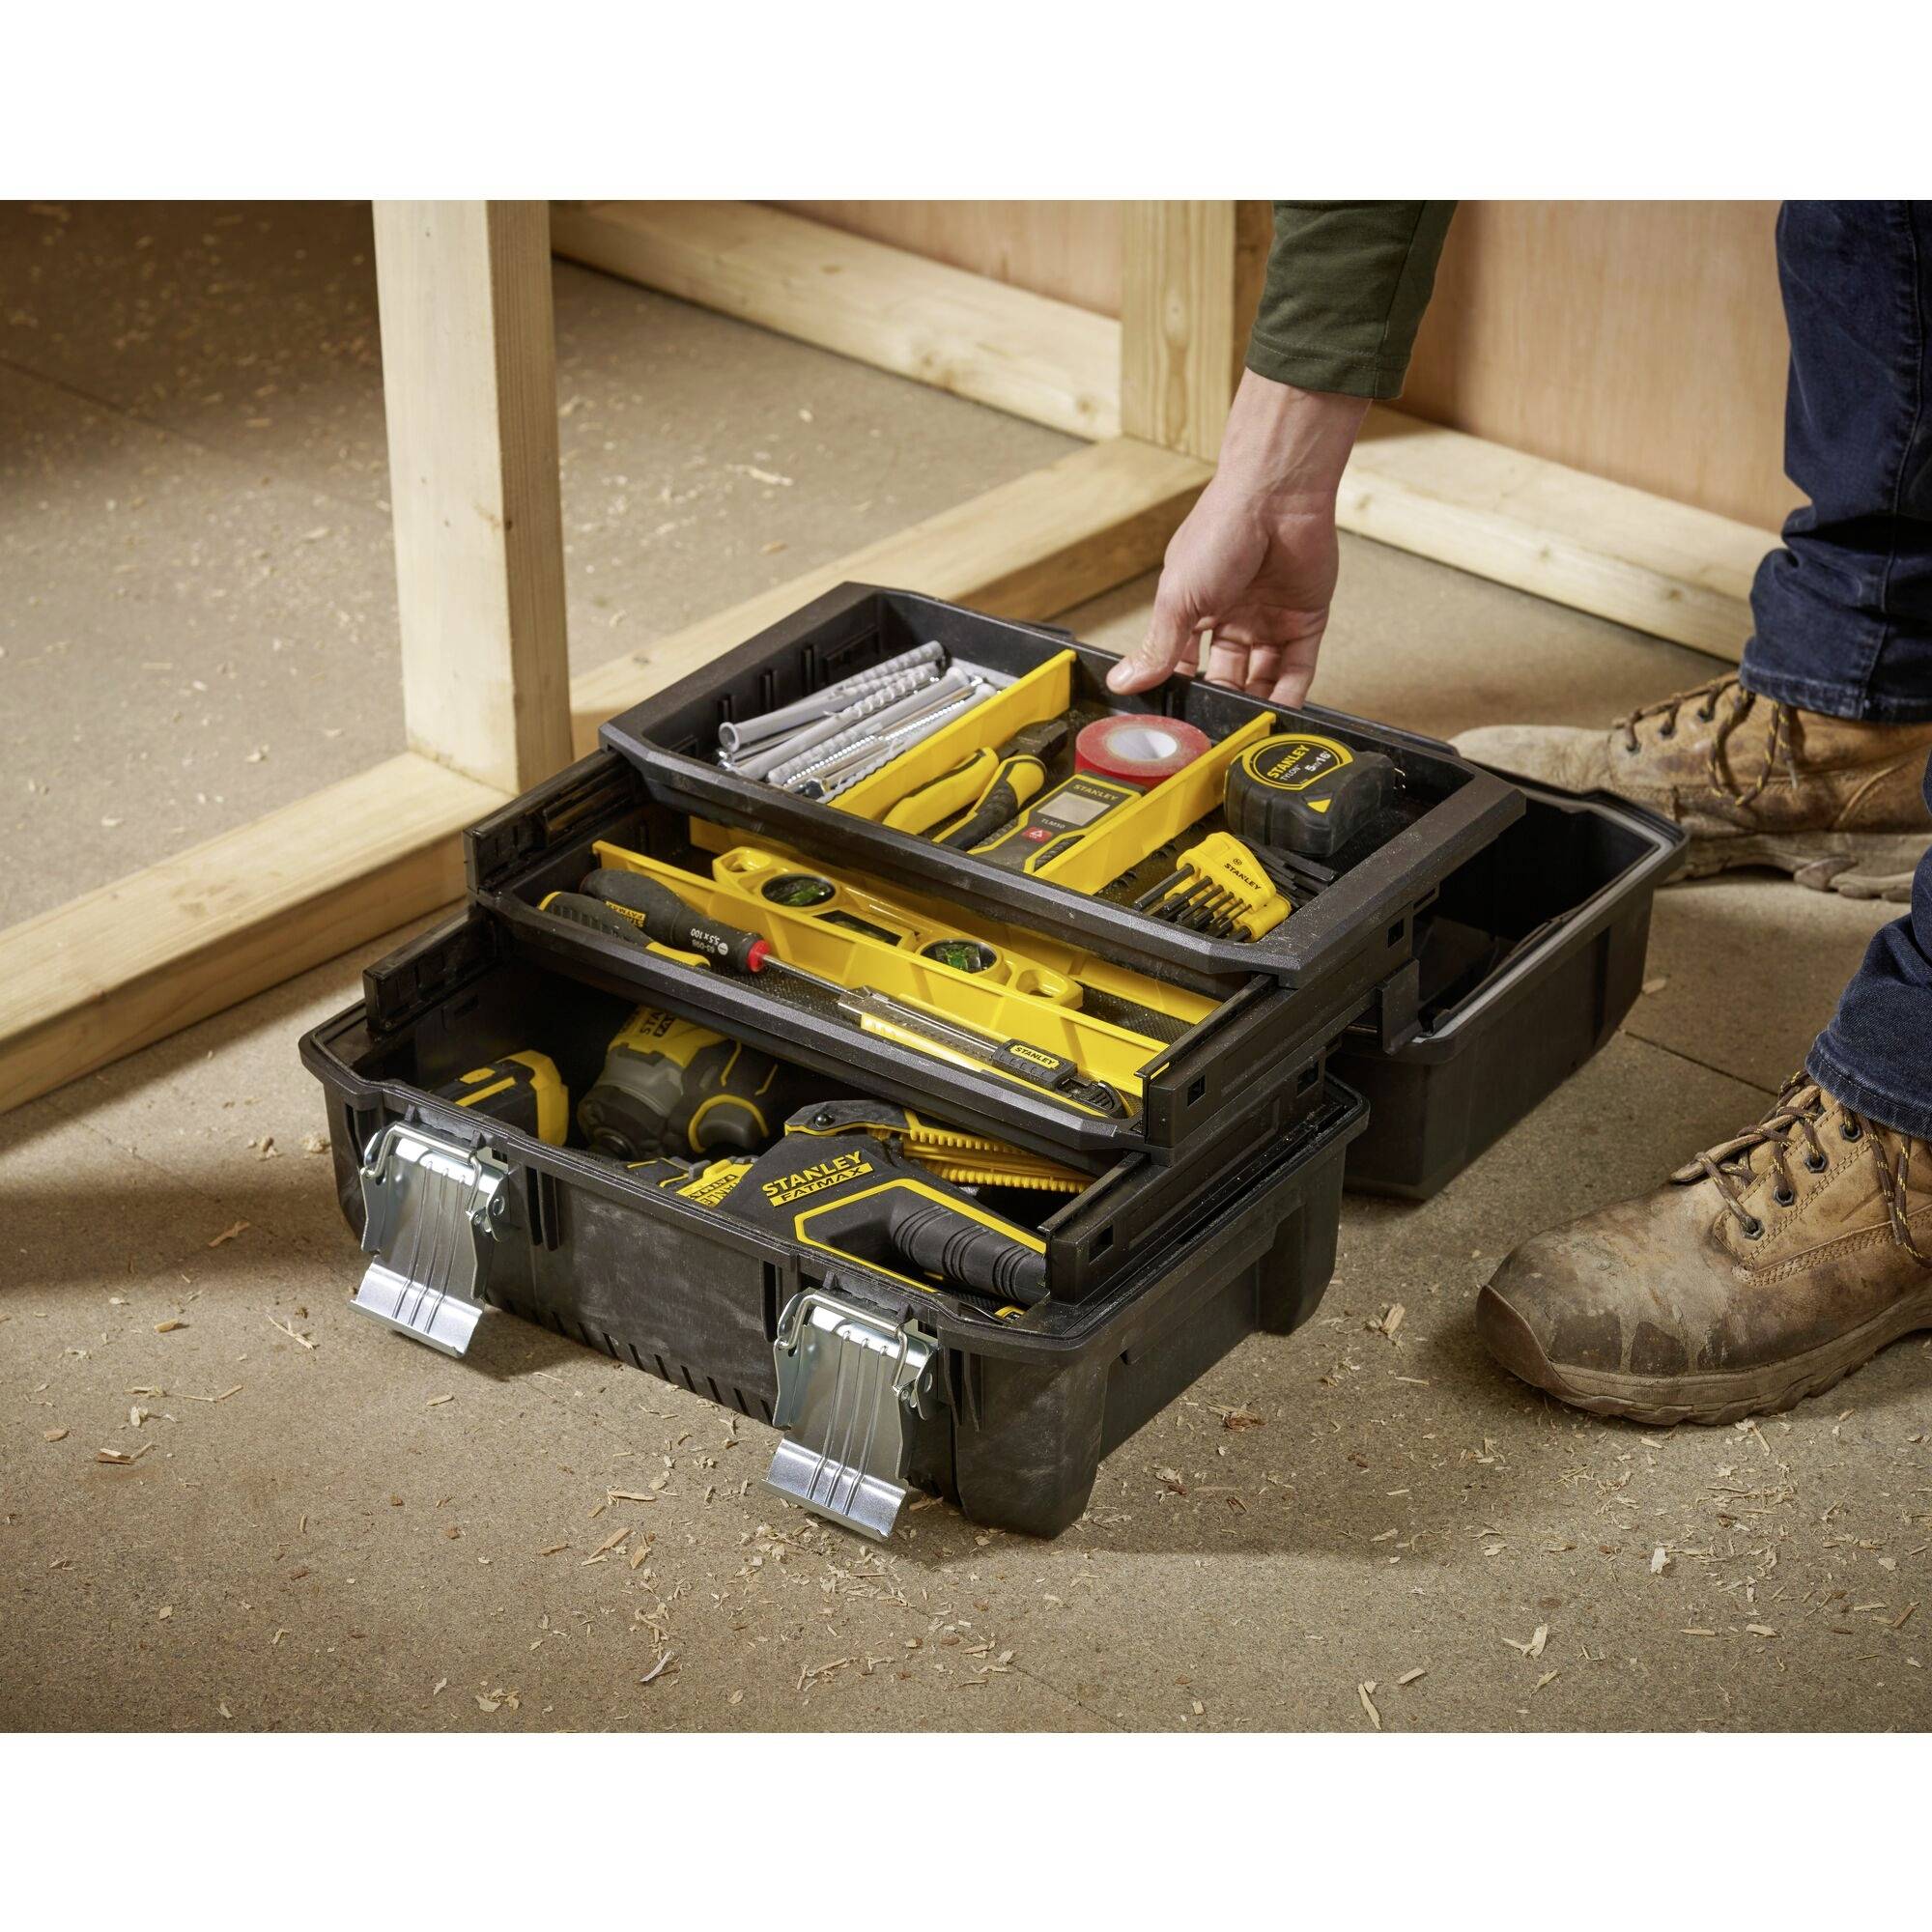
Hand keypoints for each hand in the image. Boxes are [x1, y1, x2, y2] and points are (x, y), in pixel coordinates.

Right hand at [1107, 372, 1367, 706]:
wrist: (1275, 495)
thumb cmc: (1220, 530)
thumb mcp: (1177, 599)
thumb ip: (1157, 647)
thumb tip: (1124, 682)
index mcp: (1193, 608)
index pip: (1183, 663)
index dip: (1180, 691)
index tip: (1175, 723)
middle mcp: (1231, 617)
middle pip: (1224, 675)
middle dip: (1219, 704)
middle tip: (1213, 735)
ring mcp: (1269, 621)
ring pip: (1261, 678)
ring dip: (1253, 706)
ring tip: (1244, 735)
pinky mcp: (1305, 623)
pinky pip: (1297, 671)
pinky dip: (1288, 698)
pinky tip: (1276, 720)